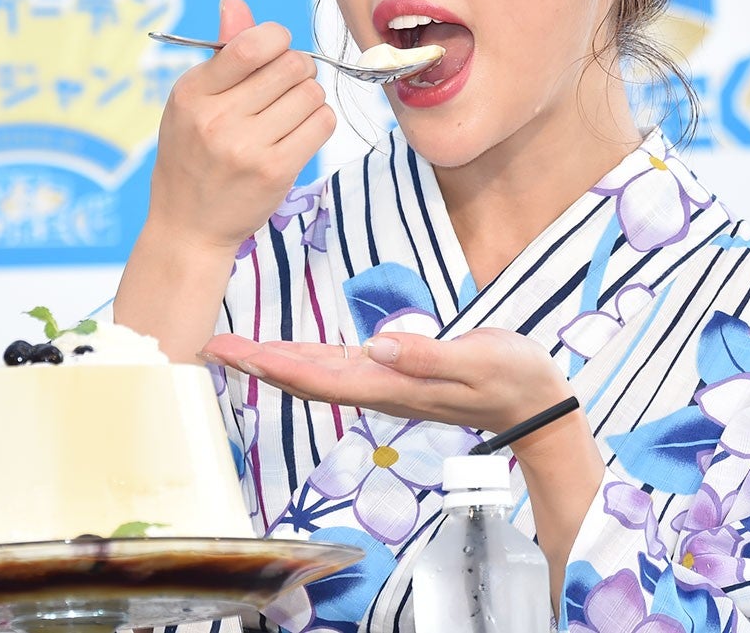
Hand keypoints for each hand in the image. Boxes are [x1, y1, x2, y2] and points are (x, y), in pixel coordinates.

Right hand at [146, 0, 336, 252]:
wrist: (188, 227)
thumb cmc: (193, 156)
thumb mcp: (191, 102)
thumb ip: (222, 52)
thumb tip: (236, 0)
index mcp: (192, 93)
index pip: (251, 44)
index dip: (277, 39)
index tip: (276, 52)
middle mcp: (216, 118)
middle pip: (292, 65)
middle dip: (298, 70)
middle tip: (287, 87)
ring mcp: (246, 147)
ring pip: (312, 94)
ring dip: (310, 99)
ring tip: (289, 115)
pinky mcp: (275, 171)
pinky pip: (322, 125)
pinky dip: (318, 123)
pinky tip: (299, 133)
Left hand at [201, 328, 573, 437]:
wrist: (538, 404)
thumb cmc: (515, 378)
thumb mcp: (480, 360)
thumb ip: (430, 356)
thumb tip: (379, 345)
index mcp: (395, 386)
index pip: (324, 377)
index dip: (277, 365)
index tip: (238, 353)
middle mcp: (382, 388)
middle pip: (307, 378)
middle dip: (258, 364)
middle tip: (211, 348)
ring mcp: (388, 383)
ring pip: (318, 373)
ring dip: (274, 361)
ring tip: (233, 348)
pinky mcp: (397, 372)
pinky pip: (339, 366)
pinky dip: (305, 357)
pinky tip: (286, 351)